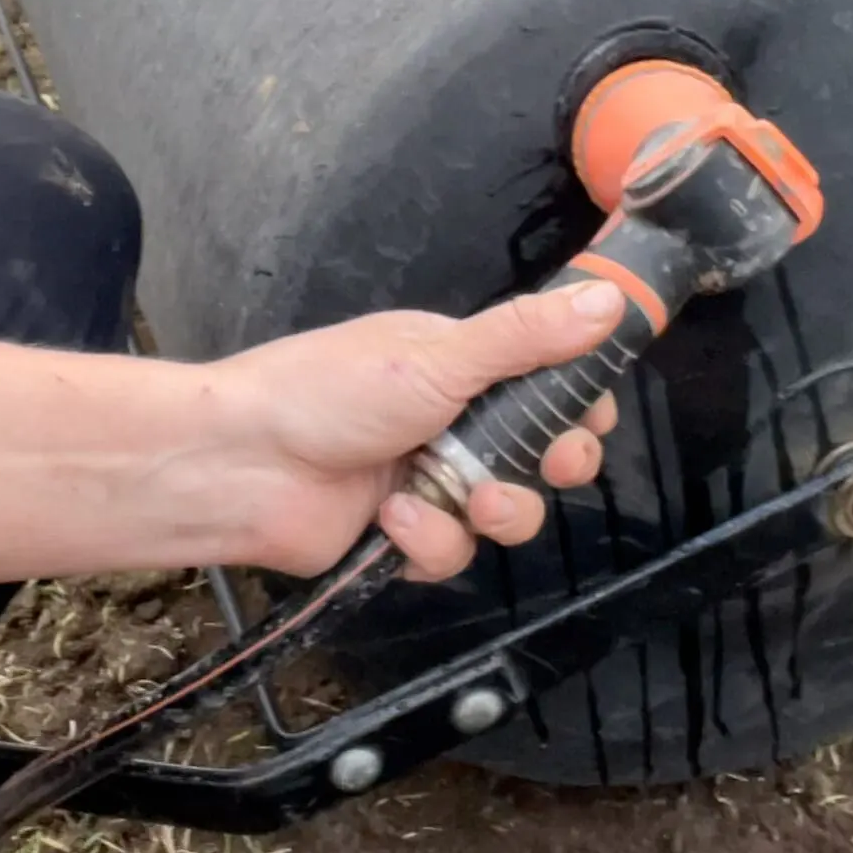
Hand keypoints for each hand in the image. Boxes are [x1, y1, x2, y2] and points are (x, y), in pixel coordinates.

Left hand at [206, 277, 623, 582]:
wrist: (241, 463)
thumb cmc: (328, 390)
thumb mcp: (438, 356)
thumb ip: (526, 337)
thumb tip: (611, 299)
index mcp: (462, 364)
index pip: (550, 385)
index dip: (580, 406)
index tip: (592, 417)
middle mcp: (453, 420)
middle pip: (544, 455)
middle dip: (557, 463)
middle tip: (554, 463)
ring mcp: (431, 481)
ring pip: (509, 513)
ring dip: (496, 509)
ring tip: (464, 497)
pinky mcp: (406, 537)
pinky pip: (454, 553)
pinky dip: (430, 539)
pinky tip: (392, 518)